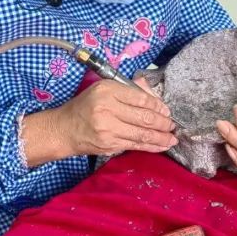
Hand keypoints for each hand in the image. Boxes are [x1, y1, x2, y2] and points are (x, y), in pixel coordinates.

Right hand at [23, 78, 175, 164]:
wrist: (64, 129)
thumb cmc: (85, 107)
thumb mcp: (102, 89)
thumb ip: (128, 90)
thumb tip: (152, 95)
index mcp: (107, 91)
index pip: (139, 98)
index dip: (157, 105)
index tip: (166, 110)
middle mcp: (107, 109)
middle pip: (143, 117)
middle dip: (162, 122)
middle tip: (172, 125)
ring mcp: (108, 129)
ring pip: (142, 133)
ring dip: (161, 137)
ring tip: (172, 138)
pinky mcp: (109, 145)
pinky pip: (135, 145)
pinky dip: (150, 146)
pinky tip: (161, 146)